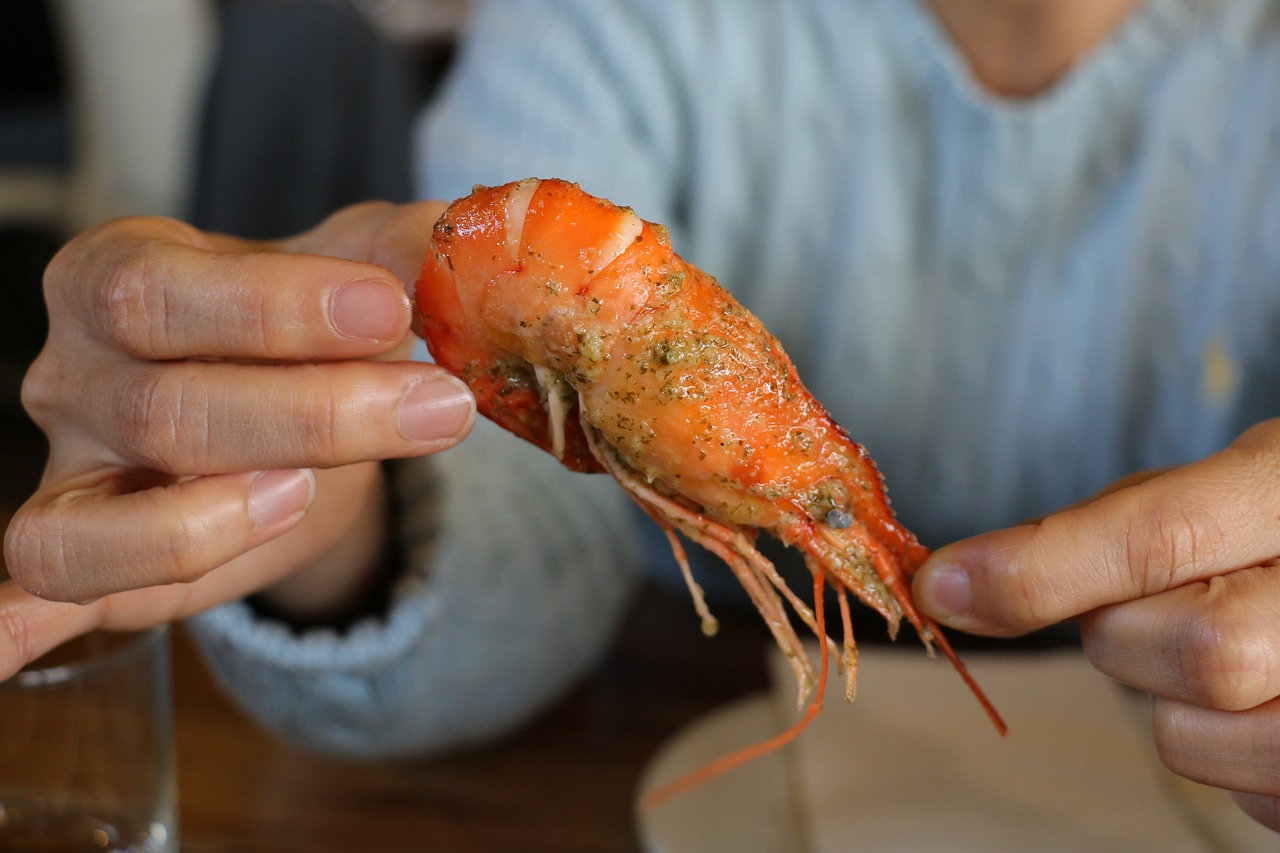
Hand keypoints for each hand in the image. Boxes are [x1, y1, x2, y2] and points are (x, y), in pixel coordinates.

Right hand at [1, 202, 475, 677]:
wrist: (286, 415)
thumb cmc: (304, 335)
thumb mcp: (352, 279)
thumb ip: (395, 256)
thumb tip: (448, 247)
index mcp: (116, 276)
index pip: (160, 290)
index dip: (275, 308)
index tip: (390, 309)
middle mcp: (74, 375)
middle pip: (162, 409)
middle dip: (312, 416)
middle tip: (438, 408)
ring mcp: (69, 475)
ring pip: (100, 524)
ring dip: (219, 521)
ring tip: (314, 492)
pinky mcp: (85, 561)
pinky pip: (39, 595)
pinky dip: (17, 627)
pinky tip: (11, 649)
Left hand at [914, 419, 1279, 832]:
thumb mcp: (1226, 487)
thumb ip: (1111, 526)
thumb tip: (965, 581)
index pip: (1161, 535)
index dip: (1036, 568)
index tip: (941, 585)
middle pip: (1194, 651)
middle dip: (1127, 636)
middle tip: (1141, 610)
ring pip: (1198, 736)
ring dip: (1169, 704)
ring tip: (1220, 652)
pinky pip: (1244, 794)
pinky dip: (1225, 755)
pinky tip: (1262, 702)